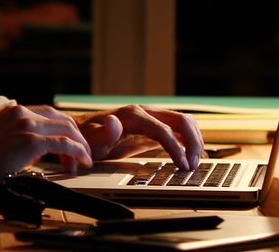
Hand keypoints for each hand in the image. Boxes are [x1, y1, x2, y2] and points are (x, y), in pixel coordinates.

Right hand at [0, 104, 93, 189]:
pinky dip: (78, 152)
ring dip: (79, 146)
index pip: (48, 113)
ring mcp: (27, 124)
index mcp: (13, 110)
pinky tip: (82, 161)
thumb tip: (37, 152)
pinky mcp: (32, 141)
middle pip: (61, 119)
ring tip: (82, 161)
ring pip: (67, 129)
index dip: (63, 129)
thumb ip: (17, 138)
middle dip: (75, 137)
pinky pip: (65, 143)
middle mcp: (21, 112)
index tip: (69, 144)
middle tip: (79, 155)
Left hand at [74, 105, 203, 170]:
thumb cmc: (87, 138)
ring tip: (195, 162)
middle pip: (181, 121)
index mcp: (133, 115)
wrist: (83, 133)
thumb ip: (104, 133)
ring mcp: (152, 118)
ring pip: (184, 122)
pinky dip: (189, 140)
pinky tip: (191, 155)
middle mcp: (146, 112)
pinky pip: (178, 130)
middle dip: (193, 142)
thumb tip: (114, 122)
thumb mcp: (92, 139)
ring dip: (194, 140)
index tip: (182, 166)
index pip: (163, 130)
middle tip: (193, 165)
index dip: (176, 148)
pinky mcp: (154, 127)